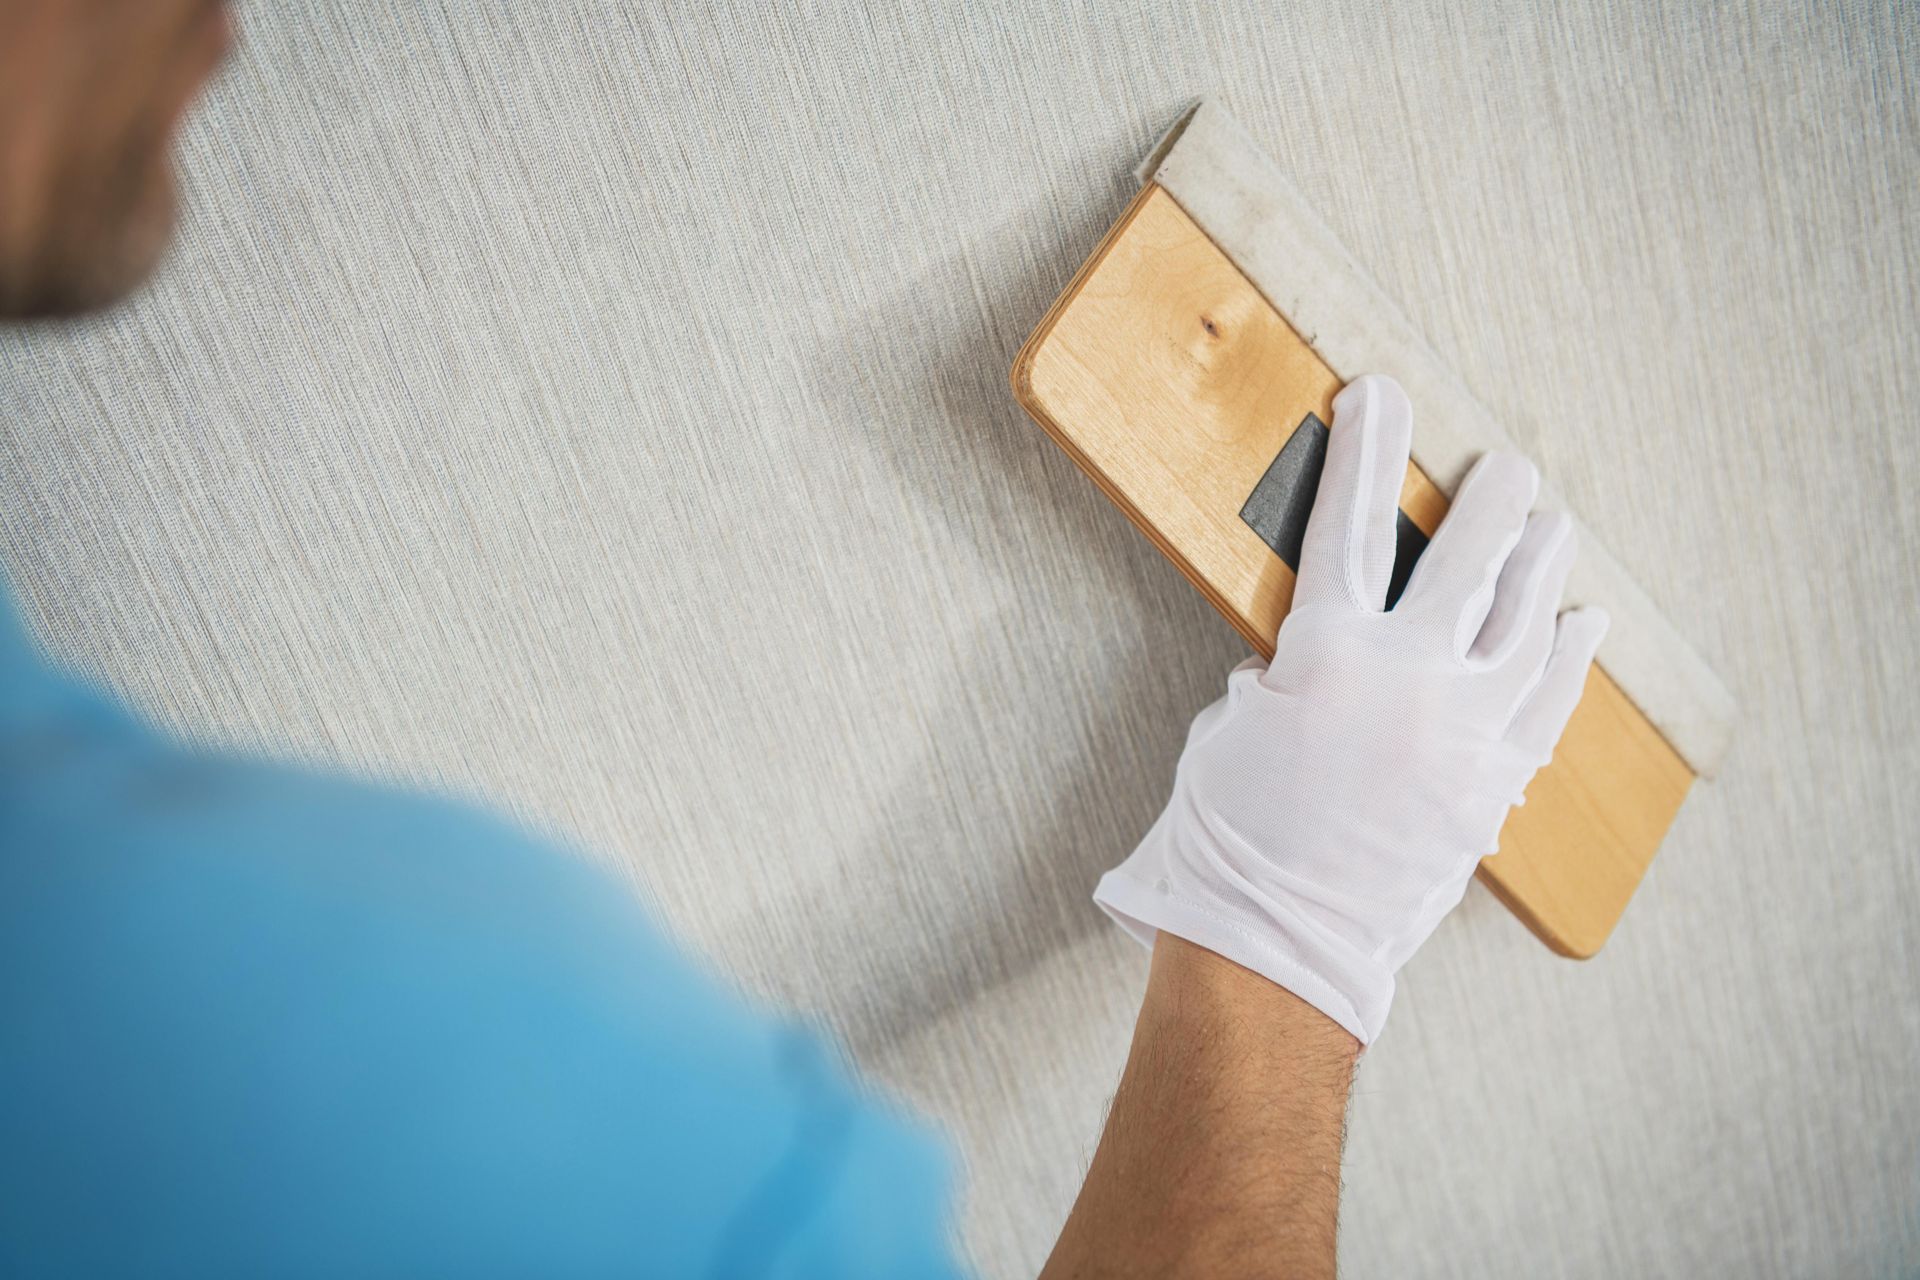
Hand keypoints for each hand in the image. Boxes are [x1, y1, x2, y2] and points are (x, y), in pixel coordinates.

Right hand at [1094, 374, 1607, 1042]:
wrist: (1278, 940)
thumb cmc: (1228, 838)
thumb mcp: (1231, 729)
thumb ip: (1285, 673)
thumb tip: (1320, 662)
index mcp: (1327, 652)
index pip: (1349, 525)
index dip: (1364, 452)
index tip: (1379, 395)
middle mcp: (1408, 676)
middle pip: (1465, 558)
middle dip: (1490, 499)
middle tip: (1507, 464)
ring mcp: (1464, 729)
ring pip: (1522, 620)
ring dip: (1541, 563)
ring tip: (1553, 522)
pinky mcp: (1493, 782)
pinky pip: (1547, 701)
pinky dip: (1568, 656)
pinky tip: (1582, 621)